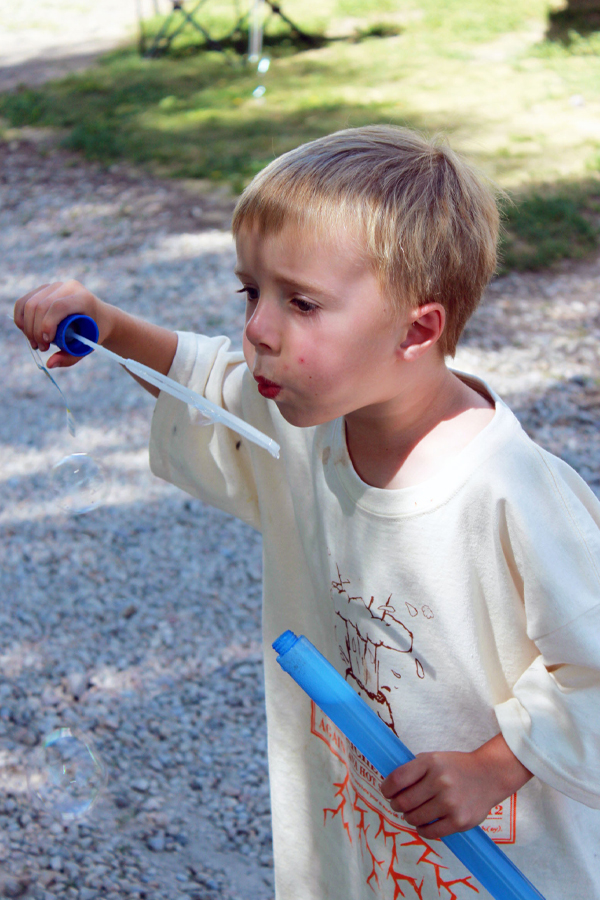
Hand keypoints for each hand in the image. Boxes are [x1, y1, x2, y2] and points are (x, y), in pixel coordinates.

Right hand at [13, 280, 109, 368]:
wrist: (99, 316)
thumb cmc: (94, 332)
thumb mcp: (87, 346)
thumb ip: (70, 357)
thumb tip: (49, 364)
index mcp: (83, 298)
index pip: (58, 307)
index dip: (47, 325)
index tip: (47, 343)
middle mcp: (68, 287)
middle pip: (40, 306)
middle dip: (35, 330)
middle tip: (42, 348)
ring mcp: (54, 286)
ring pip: (29, 304)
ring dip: (27, 327)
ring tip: (35, 343)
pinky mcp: (44, 289)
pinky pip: (24, 302)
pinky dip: (21, 319)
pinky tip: (26, 332)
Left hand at [380, 734, 531, 839]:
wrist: (489, 775)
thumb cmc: (456, 767)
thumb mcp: (433, 759)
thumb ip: (413, 770)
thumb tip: (389, 787)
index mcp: (430, 763)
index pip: (397, 779)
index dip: (387, 788)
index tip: (386, 792)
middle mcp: (440, 782)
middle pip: (403, 802)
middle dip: (396, 805)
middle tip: (398, 805)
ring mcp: (450, 803)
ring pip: (414, 818)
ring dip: (409, 817)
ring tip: (413, 813)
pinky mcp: (459, 821)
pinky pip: (430, 832)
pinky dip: (422, 829)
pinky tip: (423, 824)